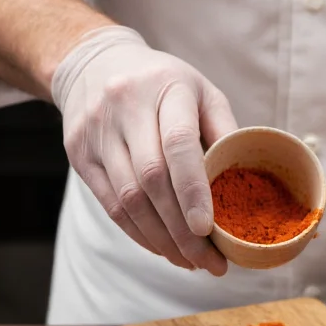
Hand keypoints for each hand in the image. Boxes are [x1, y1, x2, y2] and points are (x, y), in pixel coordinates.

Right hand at [51, 25, 237, 274]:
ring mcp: (96, 132)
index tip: (208, 229)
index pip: (177, 143)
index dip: (193, 190)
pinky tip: (162, 248)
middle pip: (152, 180)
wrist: (93, 63)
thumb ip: (223, 130)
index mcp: (166, 87)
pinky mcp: (78, 154)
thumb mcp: (200, 91)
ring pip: (128, 199)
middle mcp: (126, 107)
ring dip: (161, 240)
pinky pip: (110, 205)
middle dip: (182, 230)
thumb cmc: (162, 83)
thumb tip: (246, 180)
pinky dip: (138, 233)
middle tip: (209, 261)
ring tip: (189, 261)